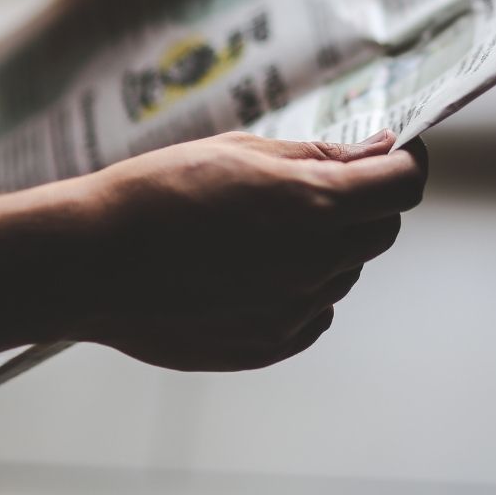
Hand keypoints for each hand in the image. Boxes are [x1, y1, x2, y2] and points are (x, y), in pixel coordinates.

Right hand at [68, 130, 426, 370]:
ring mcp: (293, 311)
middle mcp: (316, 263)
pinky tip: (251, 268)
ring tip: (261, 228)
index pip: (403, 186)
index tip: (391, 153)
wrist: (90, 262)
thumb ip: (318, 156)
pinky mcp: (268, 345)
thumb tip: (376, 152)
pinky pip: (312, 313)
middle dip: (366, 202)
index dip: (405, 162)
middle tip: (320, 184)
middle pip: (380, 230)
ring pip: (343, 272)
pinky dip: (300, 288)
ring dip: (327, 246)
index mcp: (315, 205)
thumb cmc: (157, 193)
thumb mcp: (241, 150)